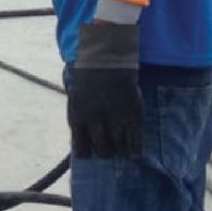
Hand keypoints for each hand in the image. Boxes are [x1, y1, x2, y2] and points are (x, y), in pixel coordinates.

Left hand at [65, 17, 143, 159]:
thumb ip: (79, 124)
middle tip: (110, 143)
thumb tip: (83, 151)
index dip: (88, 152)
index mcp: (79, 117)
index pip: (82, 151)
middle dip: (106, 150)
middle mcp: (96, 120)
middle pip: (103, 152)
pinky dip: (135, 149)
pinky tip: (133, 145)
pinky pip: (135, 144)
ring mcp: (116, 118)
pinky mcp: (134, 115)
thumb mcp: (76, 102)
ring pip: (119, 150)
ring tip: (121, 140)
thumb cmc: (89, 82)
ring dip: (120, 148)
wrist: (108, 59)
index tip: (91, 148)